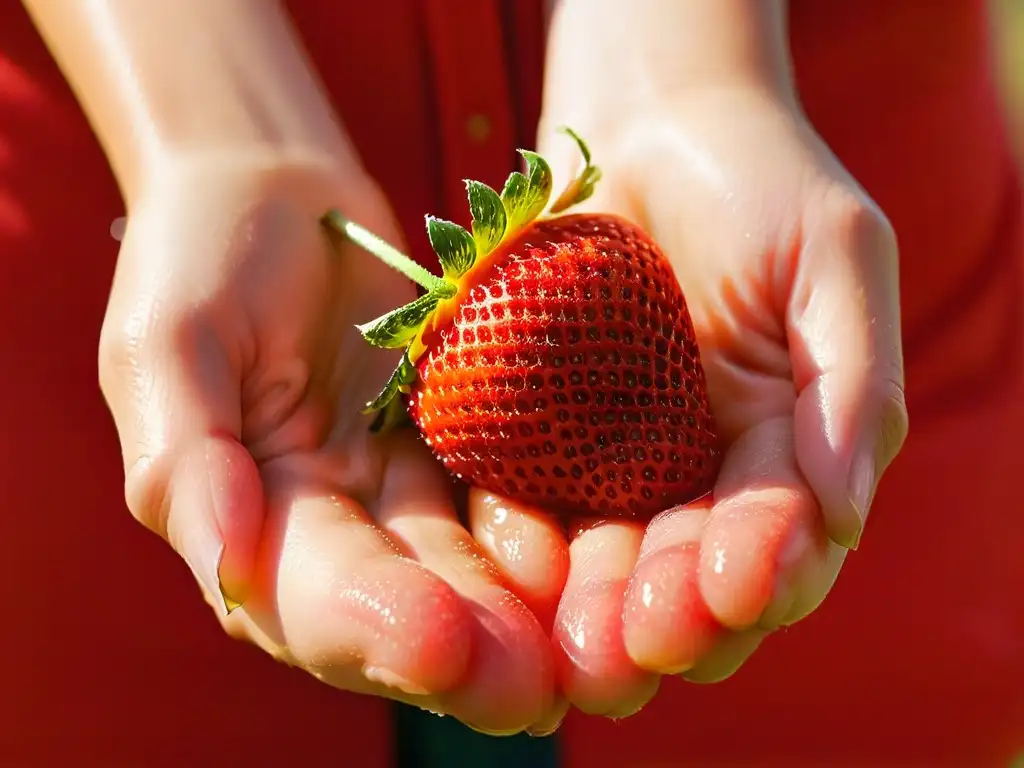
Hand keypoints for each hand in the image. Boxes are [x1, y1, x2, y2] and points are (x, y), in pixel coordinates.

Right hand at [99, 151, 558, 733]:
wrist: (277, 187)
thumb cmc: (202, 253)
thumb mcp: (168, 342)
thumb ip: (185, 458)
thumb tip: (227, 568)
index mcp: (251, 518)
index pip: (305, 597)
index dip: (368, 625)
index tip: (437, 642)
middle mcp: (332, 522)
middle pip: (398, 605)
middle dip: (462, 652)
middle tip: (530, 688)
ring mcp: (401, 486)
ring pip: (463, 566)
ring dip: (518, 613)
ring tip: (578, 648)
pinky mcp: (460, 440)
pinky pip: (504, 491)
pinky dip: (542, 527)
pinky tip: (589, 554)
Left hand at [466, 88, 907, 717]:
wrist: (649, 127)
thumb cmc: (758, 185)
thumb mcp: (835, 261)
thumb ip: (852, 385)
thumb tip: (844, 514)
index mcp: (778, 454)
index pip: (780, 539)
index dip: (764, 569)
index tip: (737, 584)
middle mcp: (693, 476)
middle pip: (686, 575)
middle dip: (671, 618)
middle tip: (640, 646)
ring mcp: (609, 463)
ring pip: (604, 563)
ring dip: (593, 611)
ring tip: (579, 644)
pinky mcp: (534, 436)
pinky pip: (525, 499)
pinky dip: (522, 540)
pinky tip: (514, 567)